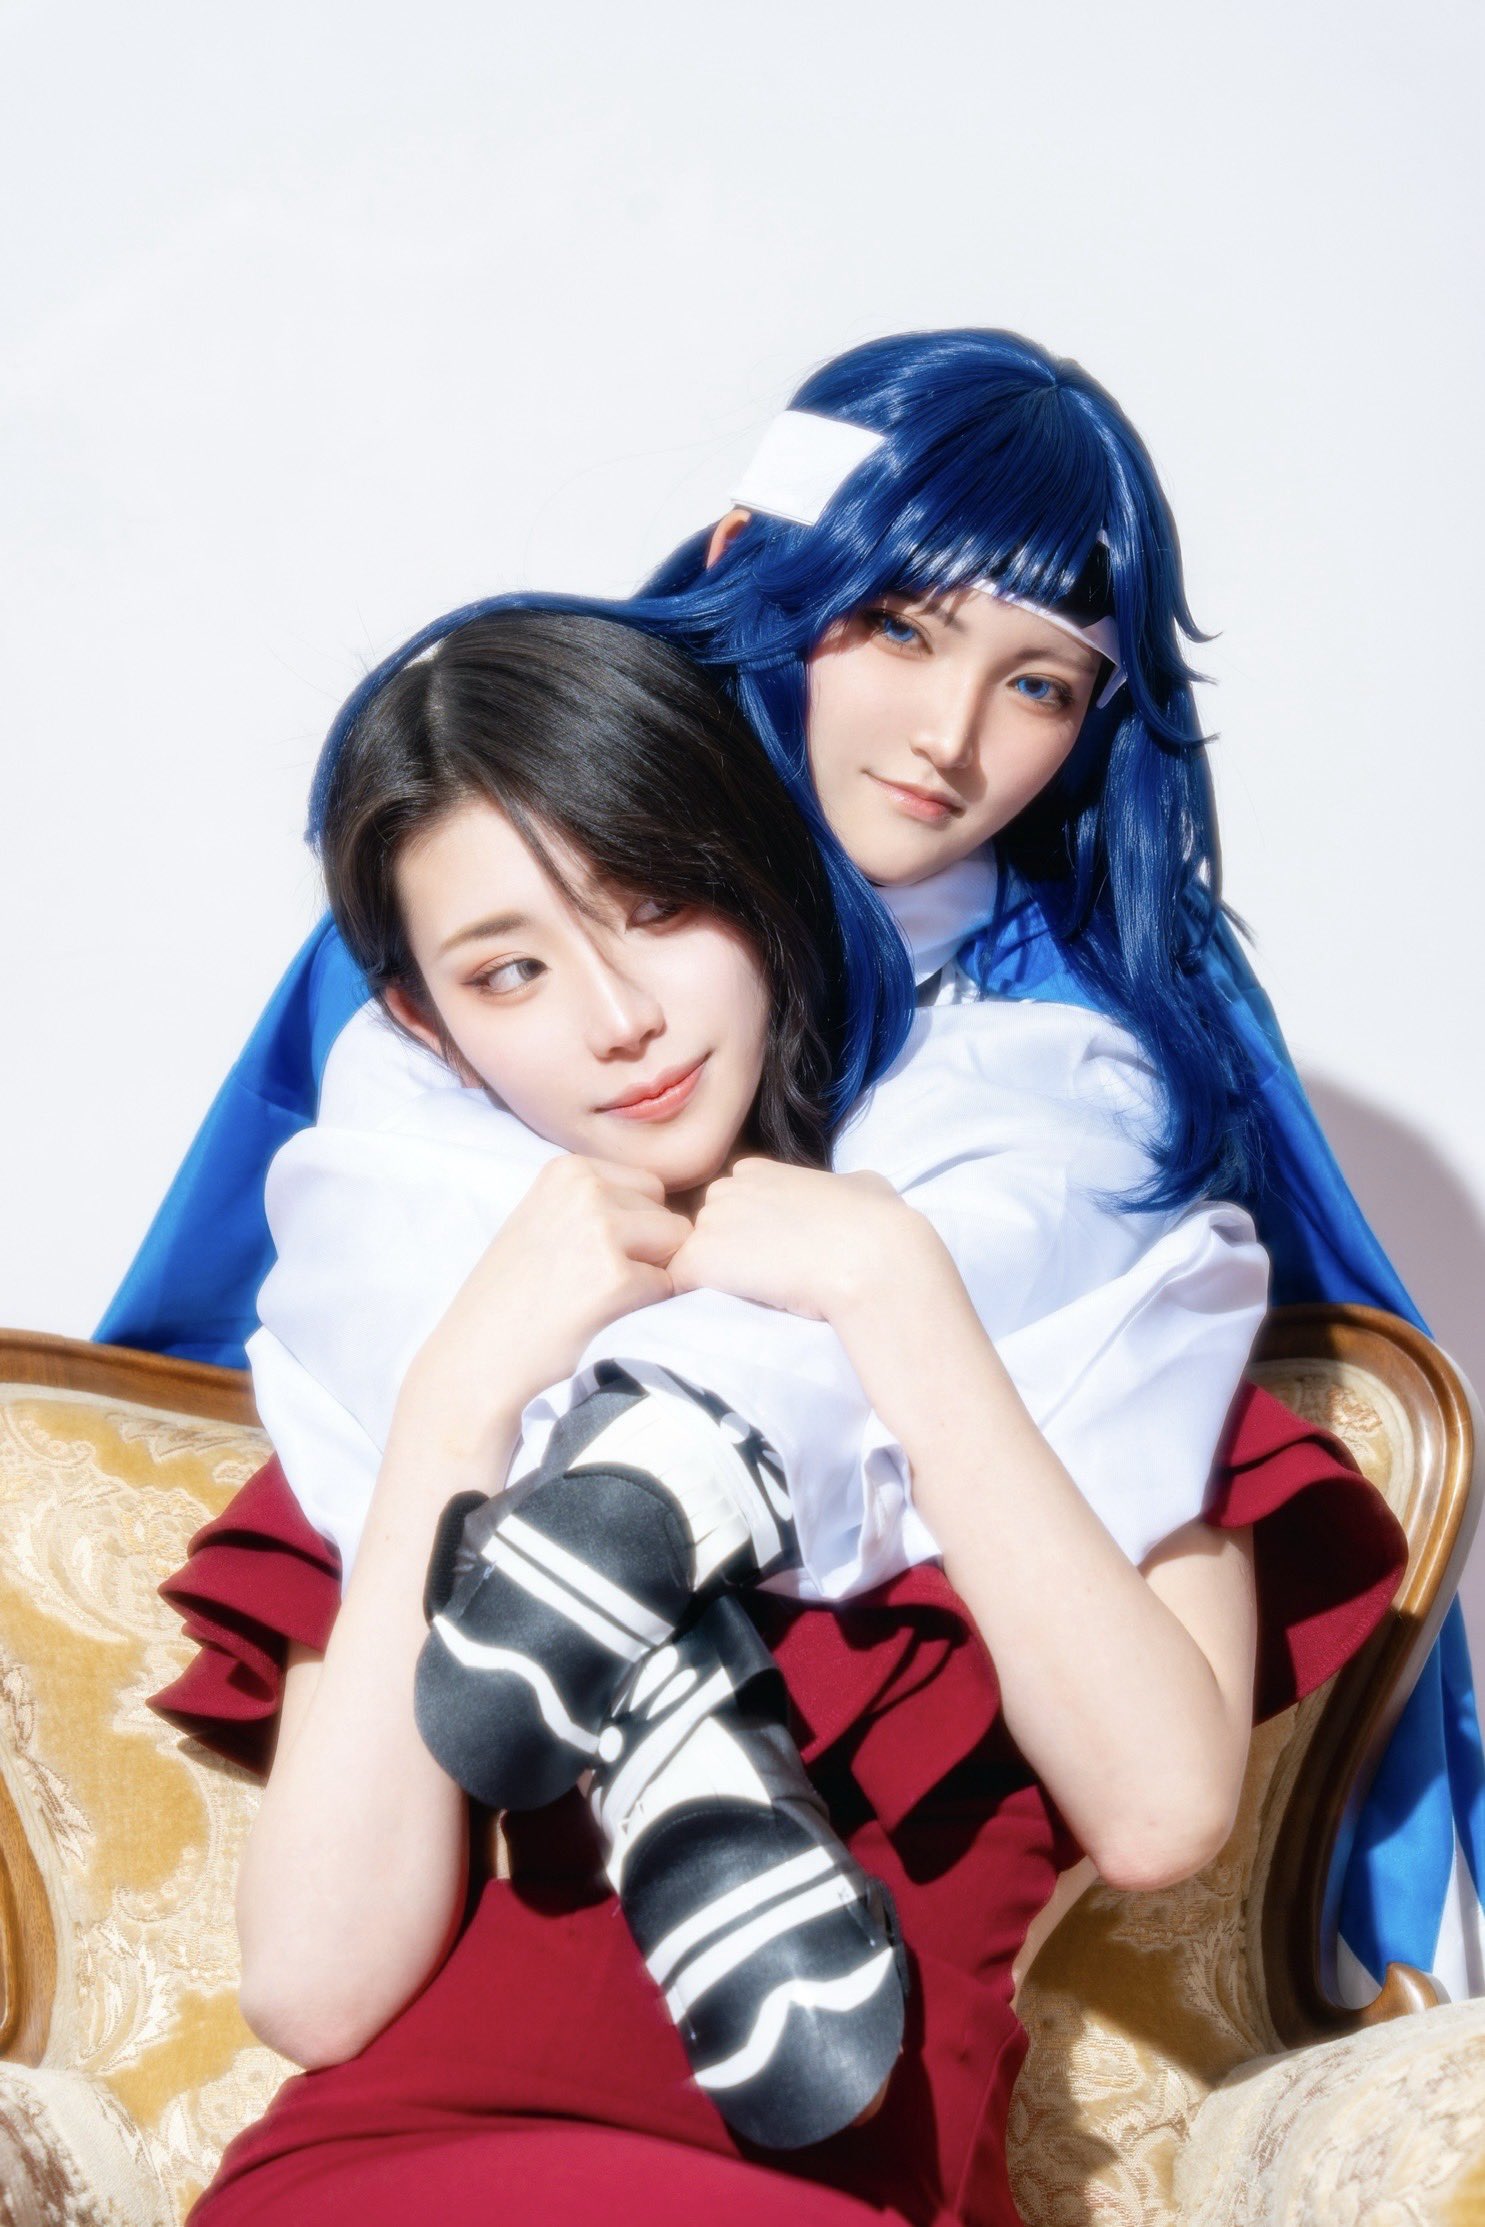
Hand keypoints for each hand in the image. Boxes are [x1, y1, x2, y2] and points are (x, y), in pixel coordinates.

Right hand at [397, 1157, 690, 1461]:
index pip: (648, 1187)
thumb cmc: (515, 1299)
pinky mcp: (616, 1277)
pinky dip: (649, 1307)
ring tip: (598, 1299)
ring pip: (678, 1244)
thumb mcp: (547, 1221)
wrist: (478, 1361)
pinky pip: (671, 1285)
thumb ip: (600, 1202)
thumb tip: (678, 1205)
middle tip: (593, 1283)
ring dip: (653, 1276)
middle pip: (667, 1212)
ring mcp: (601, 1229)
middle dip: (649, 1249)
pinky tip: (601, 1318)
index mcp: (568, 1168)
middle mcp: (585, 1186)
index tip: (585, 1258)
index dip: (634, 1230)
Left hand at [668, 1157, 926, 1323]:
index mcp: (758, 1169)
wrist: (870, 1257)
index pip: (732, 1199)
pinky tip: (728, 1309)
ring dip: (711, 1279)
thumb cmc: (877, 1223)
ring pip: (691, 1256)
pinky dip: (693, 1299)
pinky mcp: (699, 1259)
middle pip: (707, 1227)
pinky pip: (678, 1283)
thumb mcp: (864, 1184)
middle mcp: (727, 1187)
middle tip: (761, 1280)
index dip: (748, 1231)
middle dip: (724, 1253)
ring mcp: (709, 1222)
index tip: (773, 1254)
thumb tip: (848, 1191)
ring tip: (749, 1299)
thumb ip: (840, 1185)